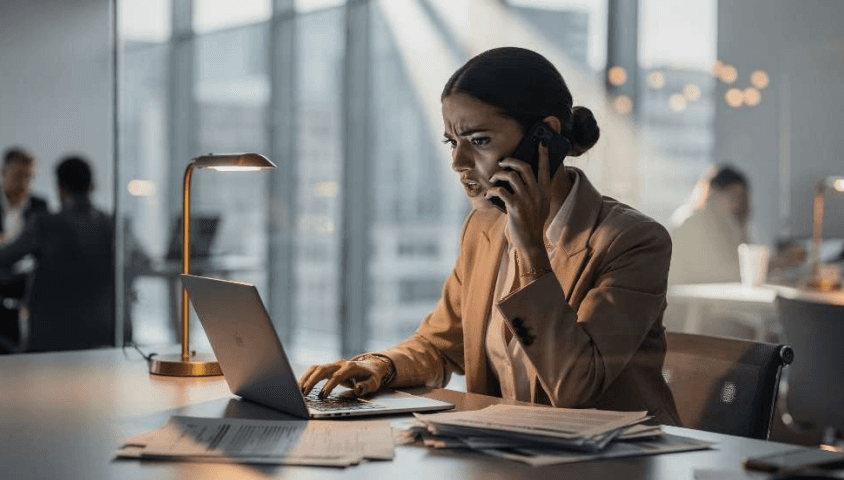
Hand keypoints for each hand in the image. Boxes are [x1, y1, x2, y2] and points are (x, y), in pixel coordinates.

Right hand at [298, 358, 389, 398]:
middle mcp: (340, 363)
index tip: (322, 395)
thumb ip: (366, 386)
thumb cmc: (371, 376)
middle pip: (322, 369)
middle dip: (312, 381)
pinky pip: (314, 370)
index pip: (337, 375)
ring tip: (297, 390)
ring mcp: (333, 365)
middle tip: (304, 393)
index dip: (330, 385)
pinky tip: (300, 386)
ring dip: (306, 378)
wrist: (370, 365)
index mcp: (351, 367)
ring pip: (316, 368)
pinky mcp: (328, 368)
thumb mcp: (374, 382)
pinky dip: (306, 377)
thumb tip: (358, 389)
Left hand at [486, 142, 552, 275]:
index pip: (545, 168)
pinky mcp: (515, 207)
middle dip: (511, 160)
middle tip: (503, 161)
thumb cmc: (533, 223)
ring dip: (499, 175)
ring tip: (493, 179)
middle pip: (524, 167)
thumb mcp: (542, 205)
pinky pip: (501, 191)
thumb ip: (537, 192)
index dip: (542, 154)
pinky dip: (492, 189)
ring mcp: (526, 199)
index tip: (540, 142)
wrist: (531, 242)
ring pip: (511, 176)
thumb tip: (525, 177)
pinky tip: (489, 192)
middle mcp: (537, 193)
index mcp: (545, 191)